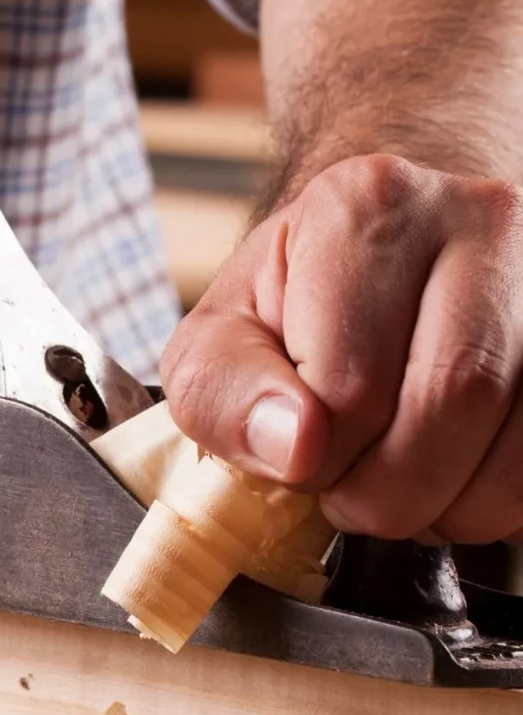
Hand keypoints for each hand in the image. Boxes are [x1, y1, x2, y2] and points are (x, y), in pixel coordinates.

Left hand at [159, 153, 522, 543]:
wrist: (395, 256)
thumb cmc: (300, 303)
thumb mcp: (221, 340)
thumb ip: (223, 393)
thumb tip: (295, 447)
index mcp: (367, 207)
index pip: (350, 385)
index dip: (316, 458)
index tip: (302, 455)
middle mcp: (480, 219)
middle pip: (452, 404)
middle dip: (386, 492)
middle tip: (350, 489)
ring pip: (519, 450)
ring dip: (450, 507)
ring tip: (404, 476)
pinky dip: (497, 502)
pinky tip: (458, 470)